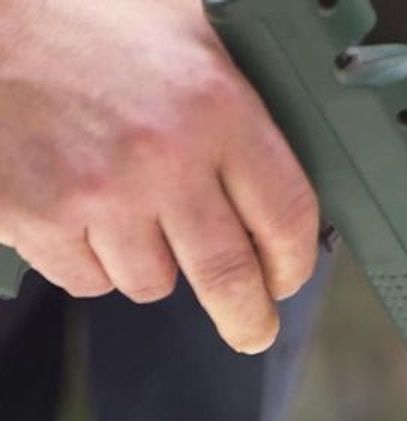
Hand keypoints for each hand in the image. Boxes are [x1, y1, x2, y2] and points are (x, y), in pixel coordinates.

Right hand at [0, 0, 316, 352]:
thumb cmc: (87, 14)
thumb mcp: (190, 32)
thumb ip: (240, 98)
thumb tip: (294, 153)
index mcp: (218, 109)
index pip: (287, 216)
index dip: (294, 263)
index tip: (288, 279)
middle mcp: (163, 159)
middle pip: (228, 276)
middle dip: (247, 317)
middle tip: (252, 329)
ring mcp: (98, 194)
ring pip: (152, 282)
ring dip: (155, 267)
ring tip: (138, 219)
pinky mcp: (38, 217)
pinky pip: (87, 278)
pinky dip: (92, 262)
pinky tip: (87, 215)